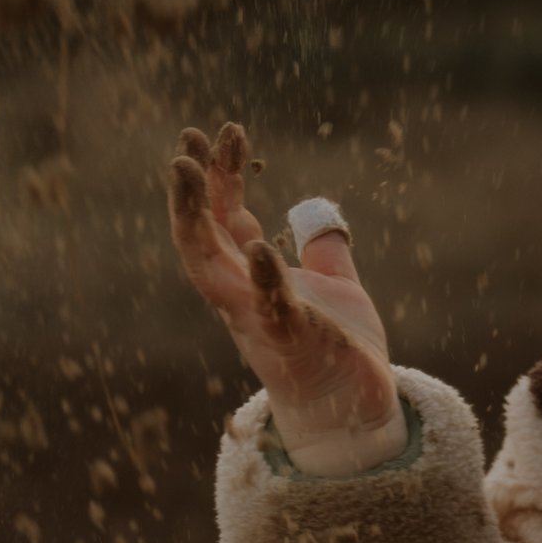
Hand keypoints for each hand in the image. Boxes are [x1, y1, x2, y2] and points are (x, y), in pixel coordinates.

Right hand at [166, 123, 408, 472]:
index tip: (217, 132)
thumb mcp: (336, 289)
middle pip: (200, 238)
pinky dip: (264, 280)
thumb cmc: (340, 351)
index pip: (224, 220)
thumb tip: (320, 216)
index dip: (218, 177)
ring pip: (209, 270)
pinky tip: (260, 246)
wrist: (358, 410)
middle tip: (183, 145)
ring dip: (195, 221)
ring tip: (193, 173)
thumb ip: (325, 255)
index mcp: (250, 281)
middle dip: (188, 191)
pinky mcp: (291, 345)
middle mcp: (242, 299)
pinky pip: (269, 311)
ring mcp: (260, 322)